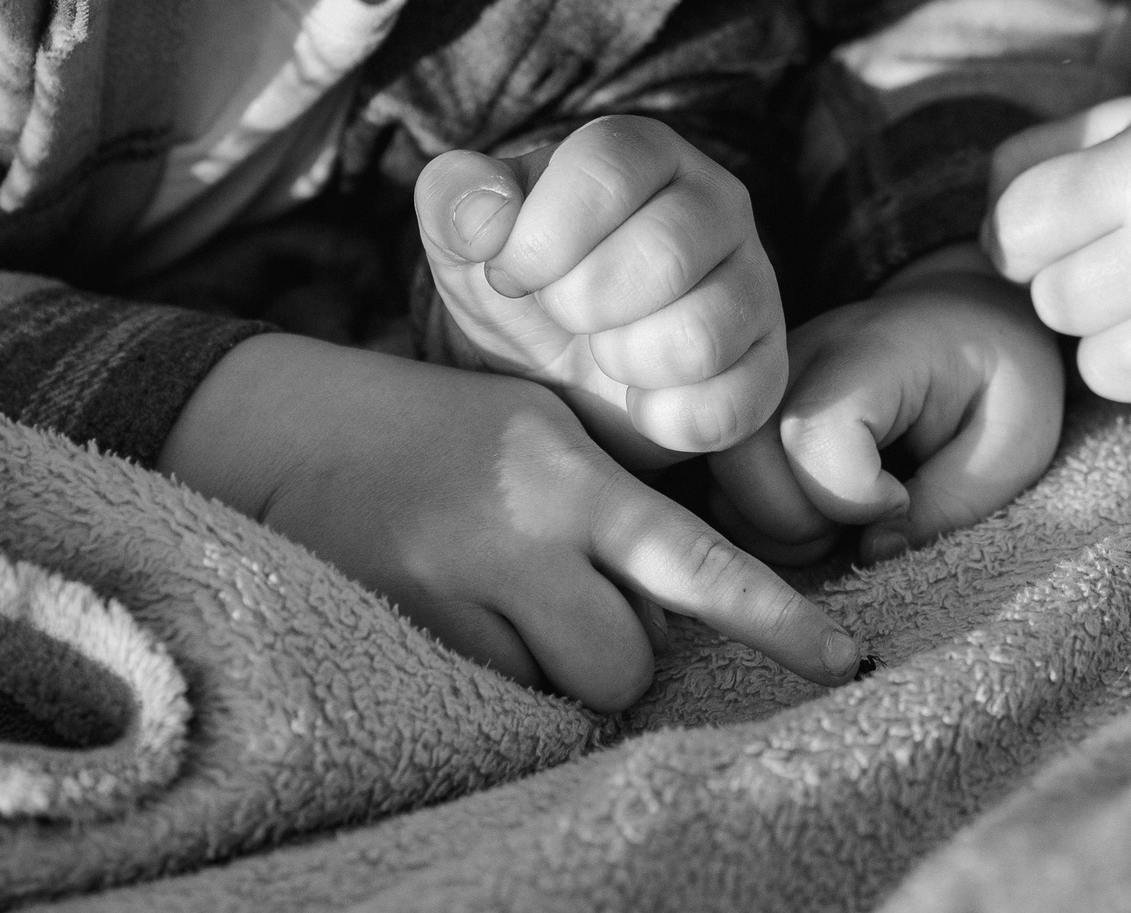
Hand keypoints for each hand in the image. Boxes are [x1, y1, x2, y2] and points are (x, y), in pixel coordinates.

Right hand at [159, 334, 857, 711]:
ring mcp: (461, 587)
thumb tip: (672, 615)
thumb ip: (609, 512)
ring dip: (544, 672)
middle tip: (559, 609)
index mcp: (574, 475)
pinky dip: (483, 679)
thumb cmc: (434, 436)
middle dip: (612, 660)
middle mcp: (526, 531)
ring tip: (495, 604)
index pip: (696, 558)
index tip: (844, 658)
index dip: (777, 618)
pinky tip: (450, 618)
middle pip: (627, 663)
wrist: (286, 429)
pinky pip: (487, 701)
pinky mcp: (405, 629)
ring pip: (559, 692)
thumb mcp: (539, 435)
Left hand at [414, 116, 786, 464]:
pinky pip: (729, 404)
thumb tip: (485, 217)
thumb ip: (454, 200)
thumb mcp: (467, 240)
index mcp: (644, 152)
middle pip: (664, 252)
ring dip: (625, 361)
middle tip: (562, 315)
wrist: (560, 374)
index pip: (610, 167)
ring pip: (702, 333)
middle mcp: (716, 203)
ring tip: (602, 352)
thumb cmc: (521, 288)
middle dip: (582, 303)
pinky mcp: (767, 365)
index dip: (545, 234)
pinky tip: (637, 400)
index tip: (512, 273)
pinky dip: (663, 419)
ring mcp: (753, 284)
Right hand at [709, 244, 1065, 565]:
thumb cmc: (999, 378)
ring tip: (841, 521)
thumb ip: (954, 500)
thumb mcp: (1016, 439)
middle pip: (741, 459)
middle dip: (798, 524)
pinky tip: (816, 515)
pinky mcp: (748, 411)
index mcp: (870, 353)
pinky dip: (760, 521)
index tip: (903, 498)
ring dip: (775, 530)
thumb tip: (873, 551)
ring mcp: (761, 384)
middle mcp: (795, 359)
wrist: (968, 319)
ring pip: (719, 479)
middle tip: (862, 523)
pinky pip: (721, 483)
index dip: (854, 497)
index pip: (811, 435)